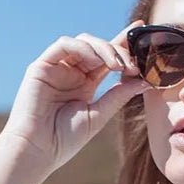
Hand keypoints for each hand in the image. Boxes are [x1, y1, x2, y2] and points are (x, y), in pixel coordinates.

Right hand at [0, 20, 152, 174]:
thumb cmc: (65, 139)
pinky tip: (95, 60)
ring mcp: (57, 67)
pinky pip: (64, 45)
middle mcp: (72, 72)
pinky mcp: (42, 65)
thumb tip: (145, 80)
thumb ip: (119, 95)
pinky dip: (82, 48)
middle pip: (99, 47)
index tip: (142, 33)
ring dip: (104, 49)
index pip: (107, 59)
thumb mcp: (99, 115)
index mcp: (86, 84)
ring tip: (117, 66)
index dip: (123, 44)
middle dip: (119, 51)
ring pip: (84, 42)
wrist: (38, 150)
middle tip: (132, 65)